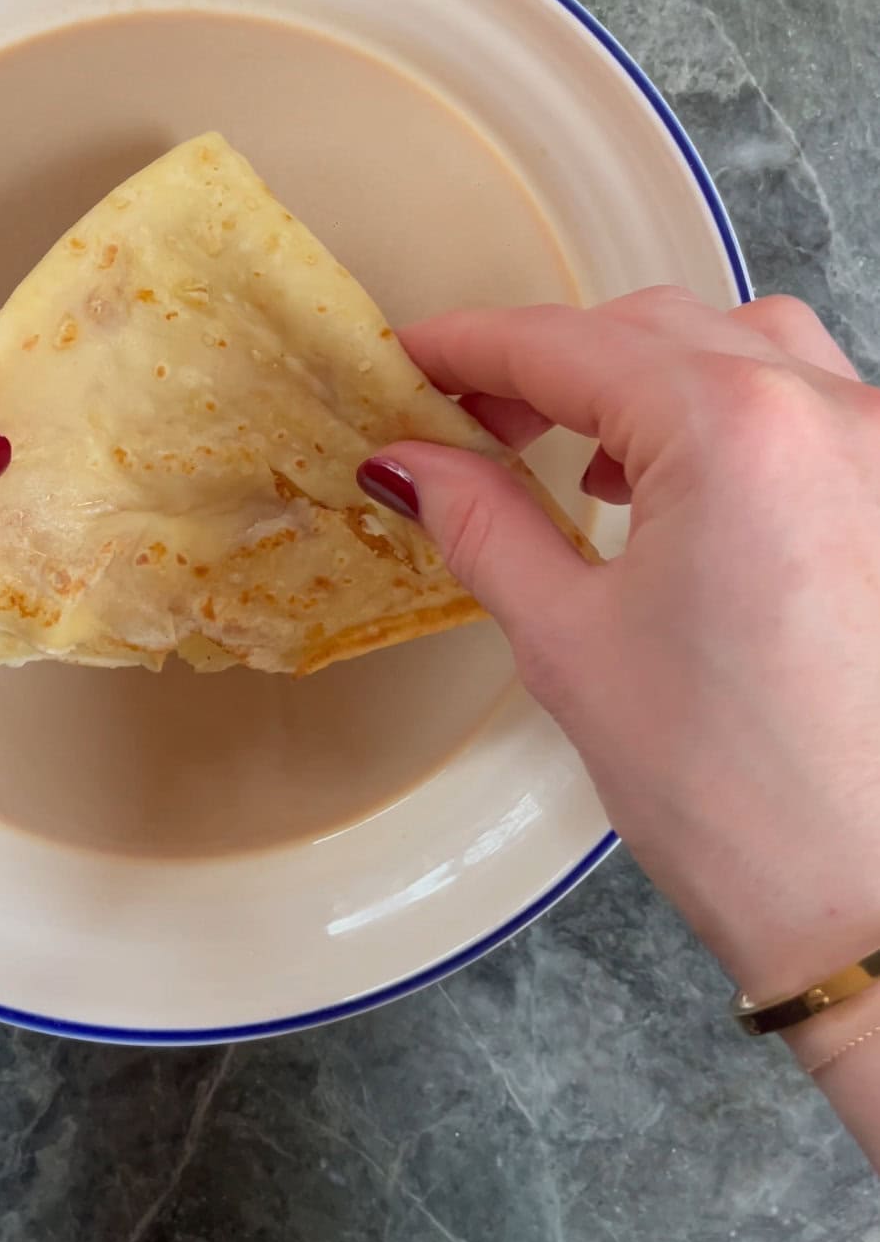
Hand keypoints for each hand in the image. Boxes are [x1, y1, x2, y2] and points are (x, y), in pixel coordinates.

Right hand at [358, 289, 879, 1007]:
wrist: (877, 911)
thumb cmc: (747, 800)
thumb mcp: (571, 647)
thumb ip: (483, 524)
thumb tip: (412, 463)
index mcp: (735, 430)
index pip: (568, 345)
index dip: (470, 347)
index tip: (410, 358)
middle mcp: (828, 413)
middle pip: (656, 330)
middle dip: (552, 364)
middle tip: (469, 420)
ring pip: (745, 348)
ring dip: (648, 377)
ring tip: (579, 457)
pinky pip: (808, 406)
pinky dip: (729, 413)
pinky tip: (681, 487)